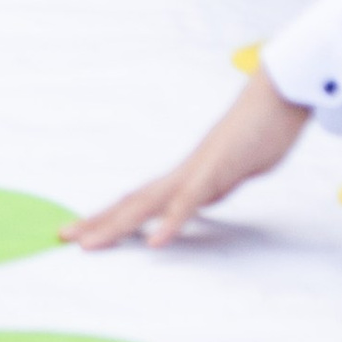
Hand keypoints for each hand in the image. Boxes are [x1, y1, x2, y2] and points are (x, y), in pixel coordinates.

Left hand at [67, 68, 309, 250]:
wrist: (277, 97)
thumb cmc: (259, 130)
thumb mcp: (233, 170)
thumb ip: (214, 186)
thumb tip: (200, 200)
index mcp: (185, 176)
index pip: (139, 200)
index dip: (111, 216)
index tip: (84, 232)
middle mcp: (182, 173)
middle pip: (132, 202)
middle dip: (98, 222)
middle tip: (64, 236)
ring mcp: (197, 171)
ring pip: (149, 203)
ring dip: (117, 225)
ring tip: (89, 245)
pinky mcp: (217, 171)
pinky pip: (190, 202)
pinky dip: (172, 223)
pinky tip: (156, 242)